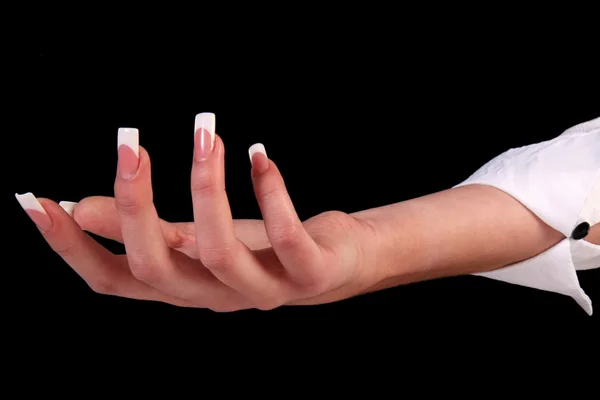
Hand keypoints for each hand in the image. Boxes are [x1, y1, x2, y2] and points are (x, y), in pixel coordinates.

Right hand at [18, 114, 380, 310]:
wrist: (333, 266)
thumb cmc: (258, 250)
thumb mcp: (193, 239)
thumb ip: (144, 230)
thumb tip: (77, 206)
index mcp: (181, 286)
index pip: (112, 279)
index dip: (70, 247)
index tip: (34, 199)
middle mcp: (214, 296)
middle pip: (157, 268)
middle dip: (134, 205)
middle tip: (127, 141)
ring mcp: (263, 290)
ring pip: (220, 252)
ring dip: (207, 186)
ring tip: (205, 131)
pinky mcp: (308, 273)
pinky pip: (287, 237)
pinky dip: (270, 192)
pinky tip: (257, 155)